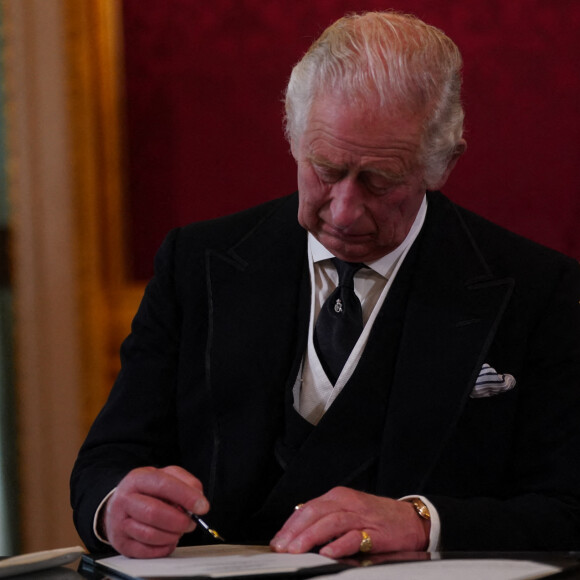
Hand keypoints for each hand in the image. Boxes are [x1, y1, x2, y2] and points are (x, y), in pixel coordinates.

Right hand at [102, 465, 208, 557]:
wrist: (120, 504)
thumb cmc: (148, 491)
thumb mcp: (166, 476)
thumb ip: (186, 482)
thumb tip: (198, 499)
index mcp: (138, 479)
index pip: (163, 485)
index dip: (186, 496)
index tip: (202, 507)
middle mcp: (125, 500)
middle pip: (154, 512)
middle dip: (179, 520)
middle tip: (191, 523)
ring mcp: (119, 523)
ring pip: (149, 534)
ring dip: (172, 535)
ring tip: (179, 531)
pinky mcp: (121, 543)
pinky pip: (145, 552)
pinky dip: (163, 548)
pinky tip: (169, 541)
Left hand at [270, 487, 428, 557]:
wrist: (410, 520)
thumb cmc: (377, 518)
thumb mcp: (348, 511)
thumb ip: (325, 518)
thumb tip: (298, 531)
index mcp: (338, 496)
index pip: (307, 508)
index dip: (290, 525)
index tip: (278, 541)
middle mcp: (347, 502)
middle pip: (315, 512)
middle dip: (295, 531)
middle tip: (281, 547)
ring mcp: (361, 516)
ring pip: (330, 522)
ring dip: (310, 537)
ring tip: (296, 550)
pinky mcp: (375, 532)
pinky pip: (354, 537)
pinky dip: (339, 544)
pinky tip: (327, 553)